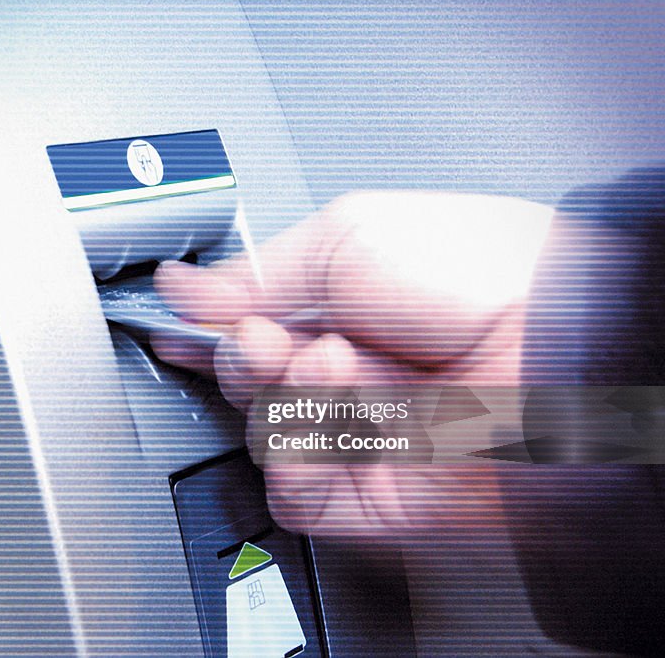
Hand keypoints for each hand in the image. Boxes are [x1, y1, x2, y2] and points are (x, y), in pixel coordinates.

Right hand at [151, 191, 553, 537]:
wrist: (554, 347)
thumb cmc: (480, 273)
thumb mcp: (344, 235)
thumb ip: (251, 273)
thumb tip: (180, 287)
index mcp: (339, 306)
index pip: (247, 327)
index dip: (206, 329)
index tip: (174, 322)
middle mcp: (346, 372)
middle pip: (246, 384)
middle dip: (245, 356)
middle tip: (266, 336)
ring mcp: (358, 432)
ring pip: (265, 437)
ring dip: (285, 397)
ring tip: (333, 362)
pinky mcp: (370, 493)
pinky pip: (295, 492)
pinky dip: (302, 455)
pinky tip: (337, 409)